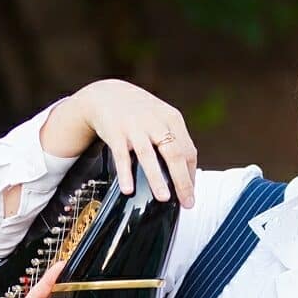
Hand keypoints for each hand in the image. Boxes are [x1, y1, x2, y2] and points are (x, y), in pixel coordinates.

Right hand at [51, 79, 197, 206]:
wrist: (106, 95)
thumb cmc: (138, 112)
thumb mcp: (161, 118)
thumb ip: (174, 140)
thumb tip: (187, 173)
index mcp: (172, 119)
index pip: (188, 151)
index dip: (191, 174)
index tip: (191, 194)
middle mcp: (155, 122)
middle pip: (174, 154)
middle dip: (182, 180)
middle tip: (186, 202)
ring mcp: (134, 127)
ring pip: (149, 156)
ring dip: (157, 179)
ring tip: (164, 198)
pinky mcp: (115, 133)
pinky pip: (121, 156)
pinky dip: (126, 173)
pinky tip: (128, 189)